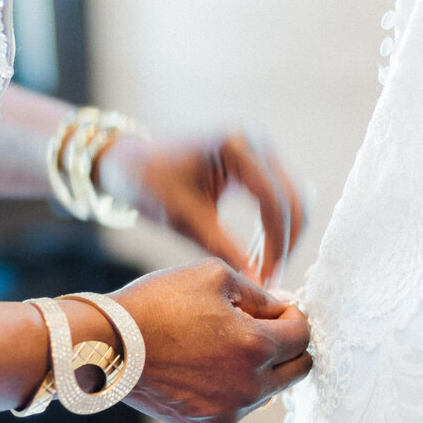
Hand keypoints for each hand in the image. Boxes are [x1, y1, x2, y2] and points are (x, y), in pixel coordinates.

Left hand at [97, 133, 304, 284]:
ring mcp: (259, 149)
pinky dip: (274, 226)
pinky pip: (278, 197)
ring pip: (292, 201)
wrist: (130, 163)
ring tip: (264, 268)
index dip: (276, 245)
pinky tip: (259, 251)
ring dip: (283, 236)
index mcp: (236, 146)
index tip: (267, 277)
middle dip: (285, 243)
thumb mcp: (185, 219)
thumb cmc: (148, 184)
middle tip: (269, 277)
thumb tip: (257, 281)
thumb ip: (223, 248)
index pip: (275, 202)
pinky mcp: (257, 161)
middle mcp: (255, 141)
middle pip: (292, 201)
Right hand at [111, 260, 311, 422]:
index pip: (304, 335)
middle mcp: (249, 388)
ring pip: (268, 391)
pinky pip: (237, 409)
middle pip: (299, 370)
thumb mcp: (214, 276)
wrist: (107, 346)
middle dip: (287, 345)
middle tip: (260, 327)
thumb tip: (283, 305)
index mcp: (256, 348)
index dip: (293, 315)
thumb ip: (260, 293)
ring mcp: (229, 413)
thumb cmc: (159, 304)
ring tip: (221, 347)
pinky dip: (231, 390)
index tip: (275, 307)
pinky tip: (203, 370)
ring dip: (259, 369)